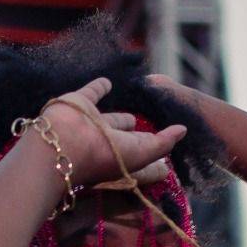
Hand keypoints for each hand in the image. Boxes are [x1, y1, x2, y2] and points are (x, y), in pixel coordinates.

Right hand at [40, 78, 186, 188]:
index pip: (143, 158)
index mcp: (121, 158)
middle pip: (126, 138)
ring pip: (111, 118)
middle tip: (148, 128)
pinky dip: (100, 87)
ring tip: (134, 109)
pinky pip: (93, 92)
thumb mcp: (141, 152)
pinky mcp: (79, 103)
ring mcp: (92, 123)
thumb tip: (183, 130)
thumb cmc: (103, 154)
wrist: (64, 142)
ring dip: (120, 115)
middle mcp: (107, 143)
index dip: (154, 160)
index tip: (167, 164)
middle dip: (136, 135)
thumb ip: (163, 142)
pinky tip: (107, 82)